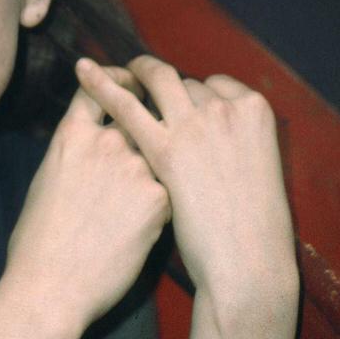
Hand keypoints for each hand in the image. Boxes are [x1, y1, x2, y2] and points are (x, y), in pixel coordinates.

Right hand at [0, 69, 169, 338]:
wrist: (51, 287)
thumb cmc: (37, 244)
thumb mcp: (46, 181)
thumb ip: (73, 154)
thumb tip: (87, 148)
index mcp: (71, 134)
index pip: (101, 88)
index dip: (118, 82)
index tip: (129, 84)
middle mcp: (106, 139)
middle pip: (141, 116)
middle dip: (150, 122)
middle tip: (158, 134)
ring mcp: (136, 165)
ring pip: (161, 155)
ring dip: (160, 169)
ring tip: (140, 203)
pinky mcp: (160, 196)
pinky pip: (172, 189)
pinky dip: (165, 204)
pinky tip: (144, 229)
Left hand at [76, 55, 297, 338]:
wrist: (246, 267)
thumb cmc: (252, 233)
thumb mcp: (255, 175)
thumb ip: (232, 149)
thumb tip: (208, 143)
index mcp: (256, 110)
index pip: (215, 84)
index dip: (195, 96)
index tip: (185, 105)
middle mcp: (225, 108)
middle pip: (185, 82)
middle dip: (166, 86)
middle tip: (147, 83)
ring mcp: (195, 123)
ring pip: (158, 81)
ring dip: (139, 73)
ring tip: (125, 72)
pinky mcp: (162, 147)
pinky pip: (124, 104)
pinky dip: (101, 84)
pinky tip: (84, 71)